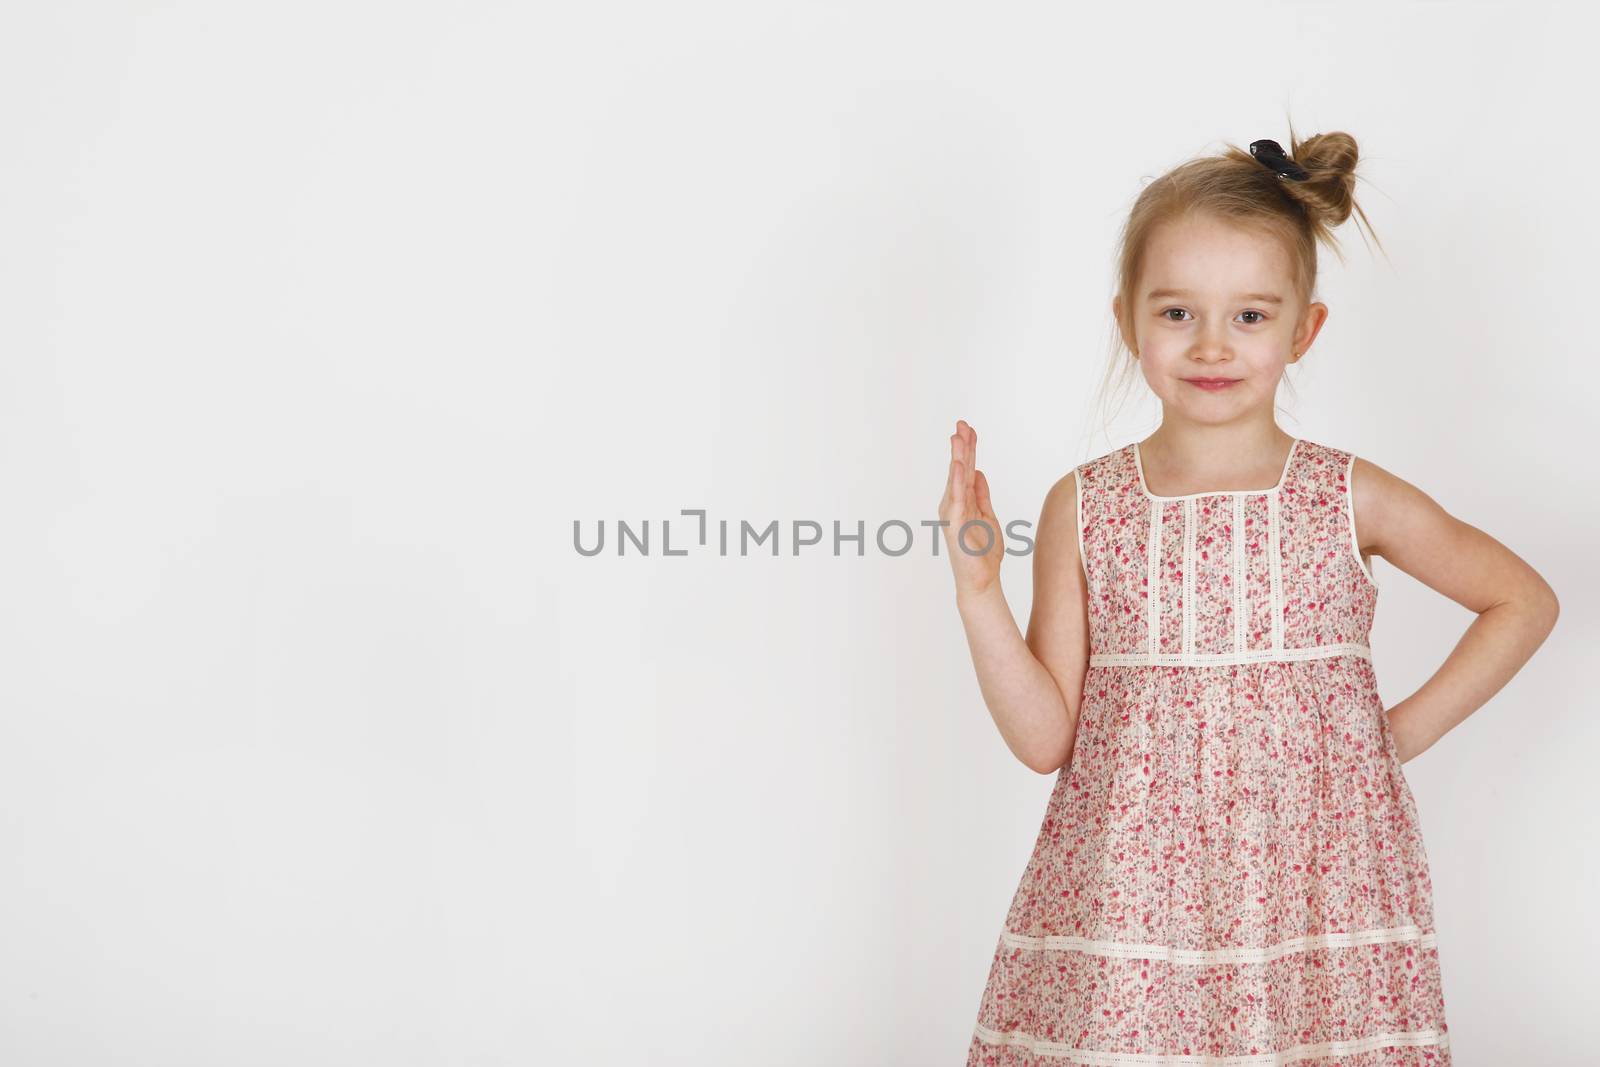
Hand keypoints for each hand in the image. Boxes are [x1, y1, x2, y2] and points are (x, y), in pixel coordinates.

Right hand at [939, 420, 1003, 600]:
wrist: (981, 580)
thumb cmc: (983, 553)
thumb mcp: (988, 516)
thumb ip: (982, 494)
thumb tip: (979, 472)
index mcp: (963, 501)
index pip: (967, 469)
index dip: (969, 449)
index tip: (969, 428)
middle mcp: (954, 504)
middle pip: (960, 469)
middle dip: (962, 445)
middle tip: (962, 422)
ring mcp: (953, 513)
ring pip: (956, 479)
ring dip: (958, 457)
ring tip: (958, 436)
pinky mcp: (956, 524)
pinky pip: (958, 497)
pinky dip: (958, 480)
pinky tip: (961, 464)